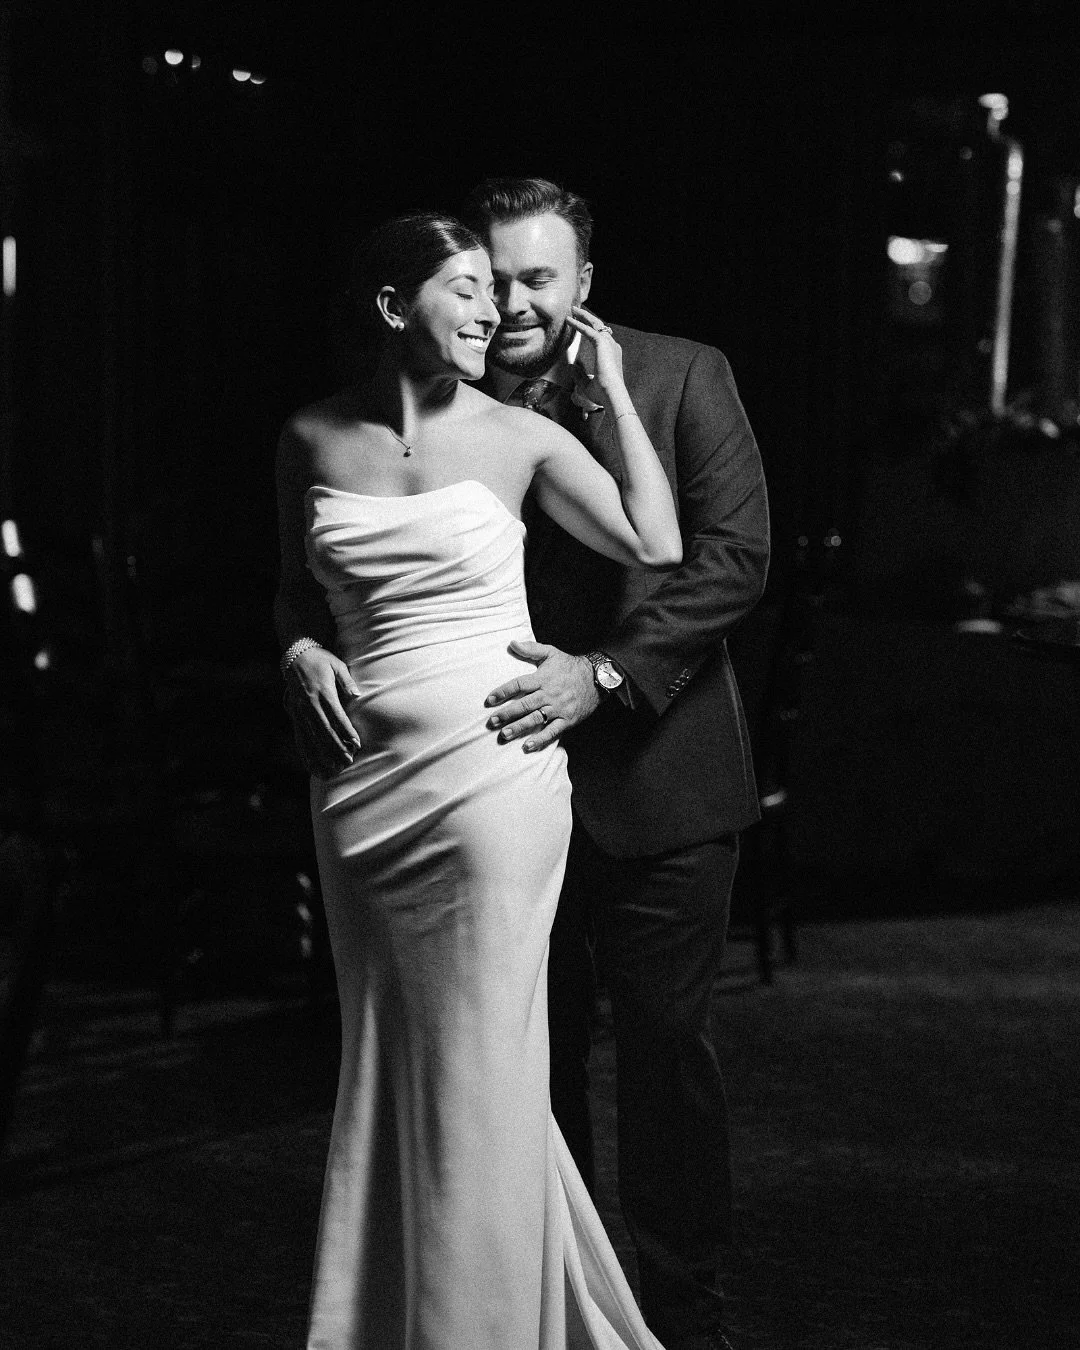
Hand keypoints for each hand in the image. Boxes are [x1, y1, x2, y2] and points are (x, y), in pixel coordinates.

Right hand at [283, 646, 362, 777]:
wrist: (295, 656)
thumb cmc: (321, 660)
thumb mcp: (337, 665)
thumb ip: (347, 681)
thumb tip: (357, 696)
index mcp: (322, 691)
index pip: (336, 716)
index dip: (346, 732)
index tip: (356, 745)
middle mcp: (309, 703)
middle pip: (323, 731)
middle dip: (336, 748)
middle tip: (347, 762)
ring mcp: (299, 711)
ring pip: (311, 737)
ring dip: (321, 755)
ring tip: (332, 770)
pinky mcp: (294, 715)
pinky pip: (299, 737)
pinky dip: (306, 753)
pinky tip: (312, 766)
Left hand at [485, 640, 600, 751]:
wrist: (597, 678)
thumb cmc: (570, 666)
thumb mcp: (551, 653)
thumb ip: (531, 648)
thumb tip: (512, 643)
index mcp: (543, 678)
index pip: (519, 685)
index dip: (503, 692)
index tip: (489, 700)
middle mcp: (549, 694)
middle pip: (525, 705)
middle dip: (507, 714)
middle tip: (492, 722)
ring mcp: (558, 708)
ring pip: (536, 719)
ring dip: (519, 727)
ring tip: (504, 734)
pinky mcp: (567, 720)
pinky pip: (552, 731)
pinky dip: (540, 739)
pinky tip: (527, 746)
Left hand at [567, 305, 626, 408]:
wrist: (612, 393)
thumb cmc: (603, 393)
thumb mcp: (587, 384)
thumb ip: (579, 375)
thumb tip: (570, 367)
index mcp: (612, 355)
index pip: (601, 338)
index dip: (591, 330)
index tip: (583, 325)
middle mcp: (612, 346)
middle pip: (599, 327)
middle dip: (588, 318)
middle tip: (576, 311)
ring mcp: (609, 343)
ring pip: (595, 324)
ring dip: (584, 316)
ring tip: (573, 310)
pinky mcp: (602, 343)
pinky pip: (588, 330)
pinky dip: (578, 324)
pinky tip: (568, 320)